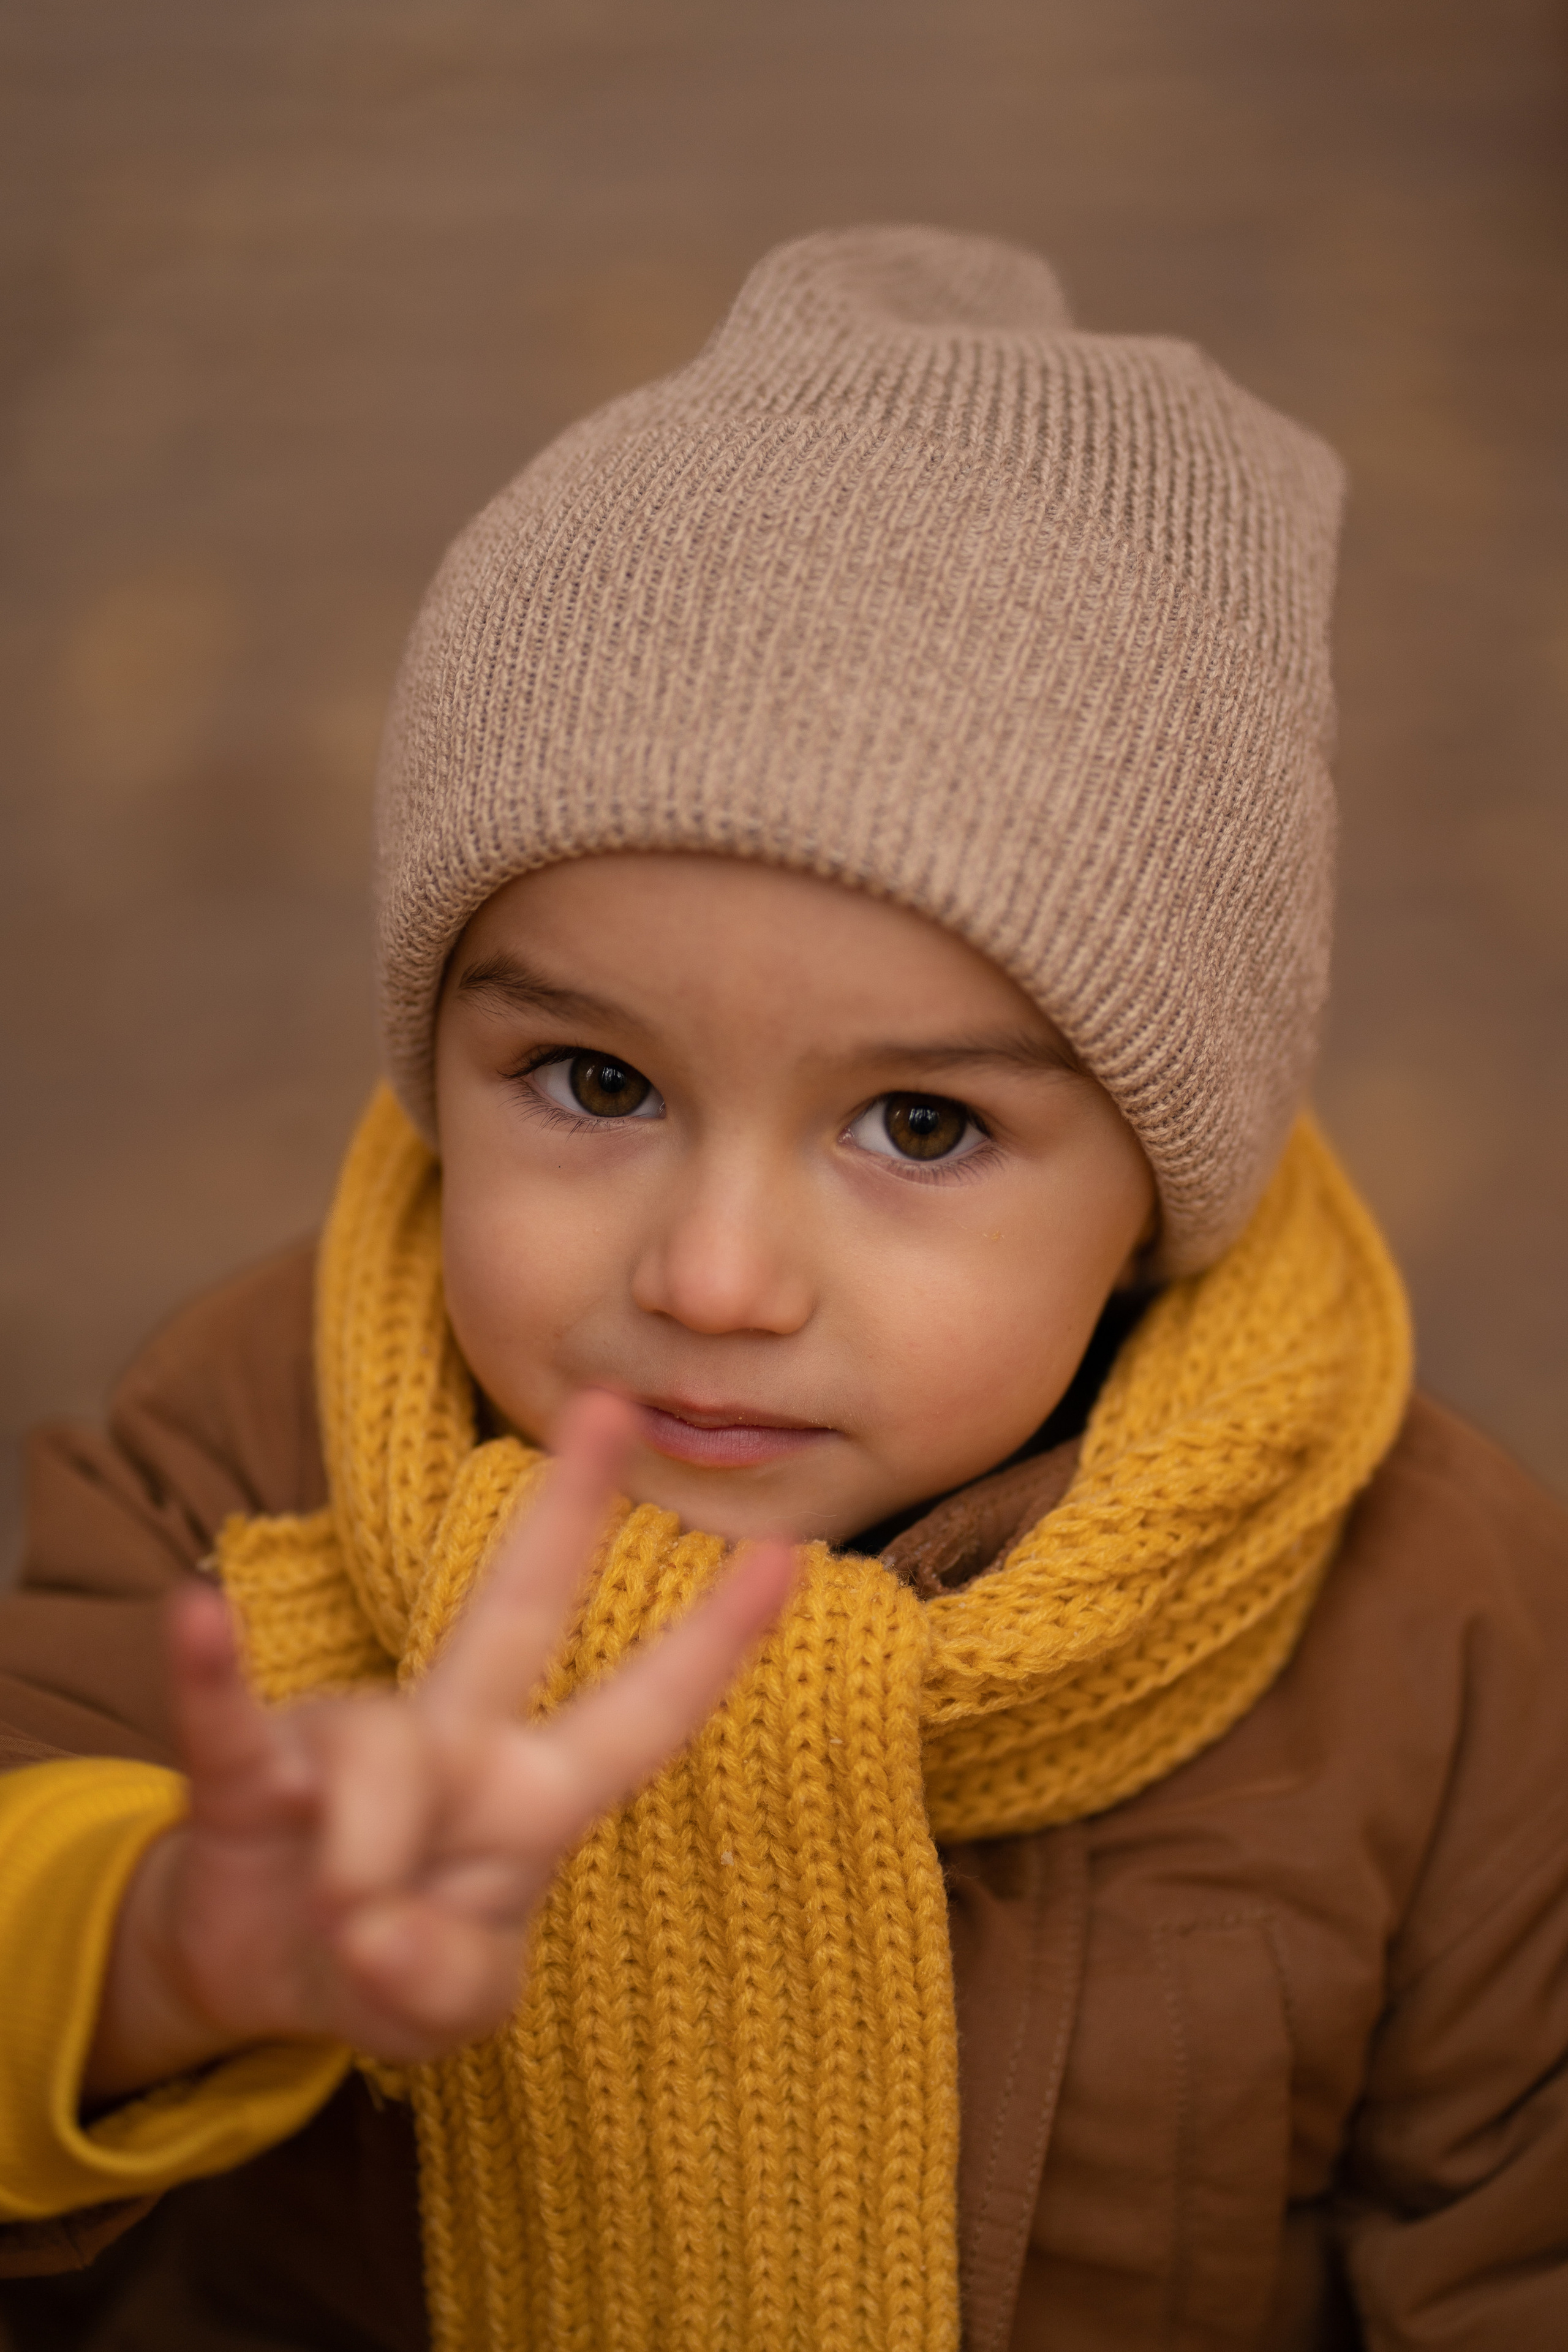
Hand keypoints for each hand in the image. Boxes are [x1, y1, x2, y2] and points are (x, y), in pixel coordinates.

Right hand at [84, 1391, 791, 2101]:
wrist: (252, 1969)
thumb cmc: (386, 1961)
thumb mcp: (448, 2007)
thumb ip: (443, 1983)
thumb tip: (375, 1933)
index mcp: (532, 1798)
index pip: (645, 1713)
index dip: (715, 1644)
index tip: (791, 1552)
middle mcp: (455, 1743)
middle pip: (519, 1611)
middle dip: (567, 1515)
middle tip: (612, 1409)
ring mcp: (349, 1741)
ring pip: (381, 1754)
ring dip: (363, 1865)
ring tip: (346, 1928)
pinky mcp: (250, 1767)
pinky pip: (231, 1713)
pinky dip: (212, 1671)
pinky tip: (193, 1613)